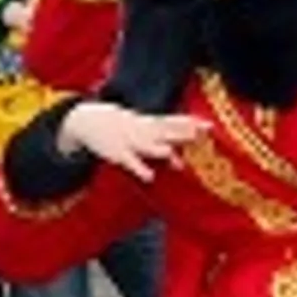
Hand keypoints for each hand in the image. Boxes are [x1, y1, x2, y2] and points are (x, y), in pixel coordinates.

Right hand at [59, 98, 210, 180]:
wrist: (88, 120)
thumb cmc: (119, 125)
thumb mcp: (139, 125)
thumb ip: (160, 136)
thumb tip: (180, 148)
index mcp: (148, 123)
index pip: (173, 121)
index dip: (190, 123)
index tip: (208, 126)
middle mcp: (142, 130)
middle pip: (164, 131)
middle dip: (181, 134)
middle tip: (199, 135)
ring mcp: (130, 141)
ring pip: (148, 145)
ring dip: (160, 150)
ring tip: (174, 156)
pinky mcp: (118, 153)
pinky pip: (130, 162)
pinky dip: (140, 168)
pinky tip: (150, 176)